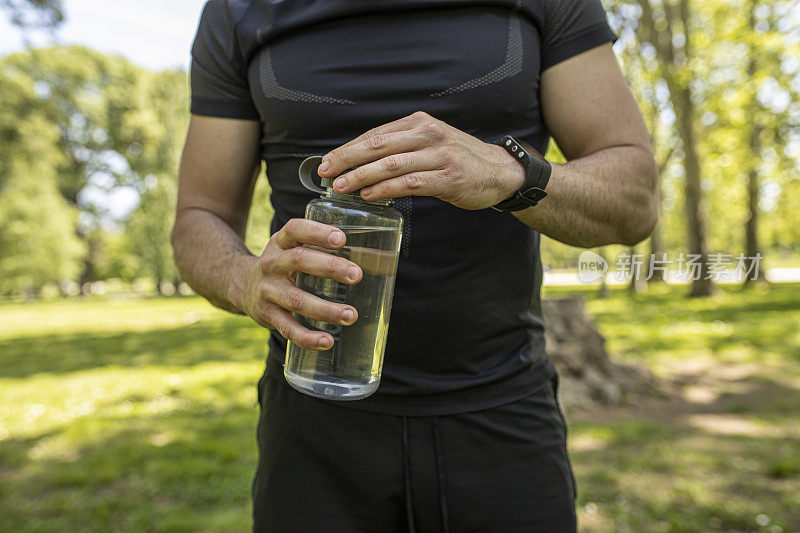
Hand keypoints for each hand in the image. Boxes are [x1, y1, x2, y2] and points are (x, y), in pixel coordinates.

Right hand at [234, 219, 362, 349]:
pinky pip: (288, 329)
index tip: (341, 239)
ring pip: (297, 300)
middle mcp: (271, 263)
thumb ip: (322, 248)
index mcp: (280, 242)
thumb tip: (379, 255)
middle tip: (357, 275)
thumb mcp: (293, 247)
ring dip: (325, 309)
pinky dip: (308, 338)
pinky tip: (327, 342)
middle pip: (299, 261)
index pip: (295, 229)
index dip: (317, 232)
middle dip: (330, 267)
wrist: (240, 285)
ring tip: (351, 315)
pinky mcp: (267, 315)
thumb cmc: (283, 263)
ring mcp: (268, 291)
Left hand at [318, 111, 526, 209]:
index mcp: (419, 123)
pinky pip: (410, 183)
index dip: (348, 148)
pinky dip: (386, 189)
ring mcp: (439, 155)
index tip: (327, 161)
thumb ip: (401, 147)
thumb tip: (361, 162)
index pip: (375, 134)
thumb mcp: (430, 143)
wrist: (499, 172)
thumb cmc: (459, 160)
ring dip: (362, 176)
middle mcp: (428, 134)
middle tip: (325, 172)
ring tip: (340, 186)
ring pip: (391, 164)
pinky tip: (369, 195)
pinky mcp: (448, 177)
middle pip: (378, 145)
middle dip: (347, 159)